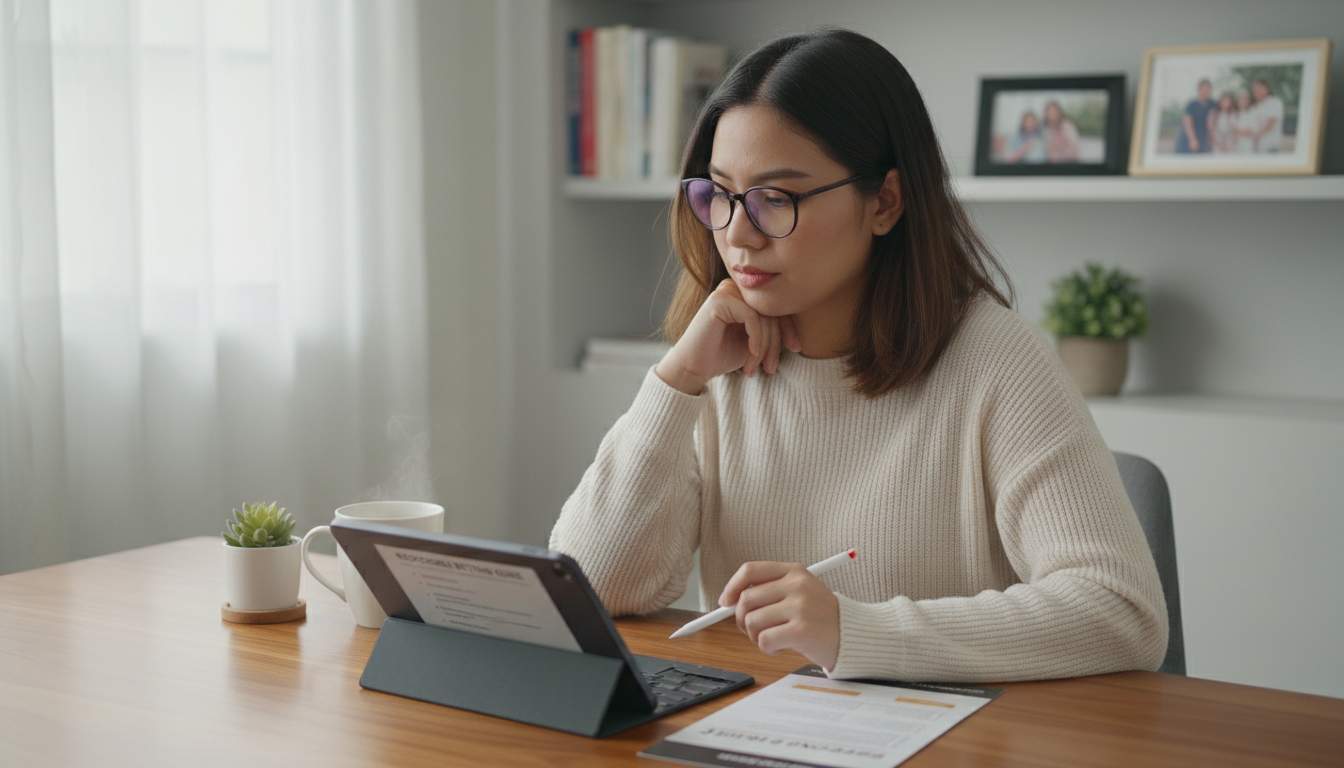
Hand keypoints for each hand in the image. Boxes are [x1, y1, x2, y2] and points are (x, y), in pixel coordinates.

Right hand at [655, 278, 799, 394]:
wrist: (692, 368)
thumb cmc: (721, 356)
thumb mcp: (754, 342)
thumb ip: (771, 329)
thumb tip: (800, 328)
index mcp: (743, 295)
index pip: (775, 306)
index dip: (788, 328)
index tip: (795, 349)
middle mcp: (735, 288)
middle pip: (771, 311)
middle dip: (776, 343)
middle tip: (772, 368)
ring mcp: (726, 291)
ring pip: (764, 316)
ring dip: (765, 347)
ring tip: (759, 368)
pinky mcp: (720, 300)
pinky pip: (752, 318)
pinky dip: (756, 340)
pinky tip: (751, 356)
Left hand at [717, 561, 840, 670]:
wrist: (853, 636)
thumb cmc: (820, 618)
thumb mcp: (800, 593)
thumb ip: (769, 592)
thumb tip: (728, 602)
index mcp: (794, 571)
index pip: (750, 570)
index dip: (732, 587)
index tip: (725, 602)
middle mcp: (797, 585)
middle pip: (746, 599)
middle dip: (741, 619)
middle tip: (753, 630)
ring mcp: (800, 606)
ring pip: (752, 622)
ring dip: (756, 636)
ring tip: (774, 639)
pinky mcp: (802, 630)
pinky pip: (764, 640)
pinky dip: (767, 648)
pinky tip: (781, 647)